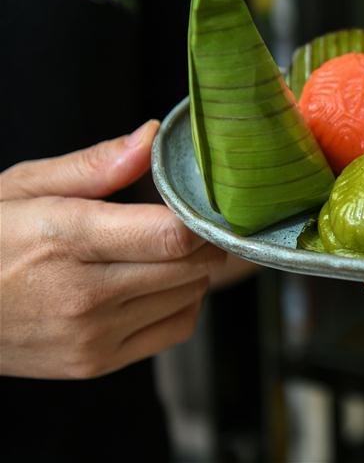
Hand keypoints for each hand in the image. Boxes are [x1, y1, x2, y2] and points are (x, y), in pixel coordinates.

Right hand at [0, 121, 229, 378]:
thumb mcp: (25, 186)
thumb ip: (95, 164)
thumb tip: (151, 137)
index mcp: (66, 239)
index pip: (172, 236)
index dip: (199, 217)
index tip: (198, 202)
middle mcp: (84, 295)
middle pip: (191, 266)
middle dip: (200, 240)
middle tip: (182, 222)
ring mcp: (91, 335)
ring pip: (191, 295)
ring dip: (191, 270)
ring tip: (158, 251)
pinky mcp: (96, 363)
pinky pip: (177, 328)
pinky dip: (182, 303)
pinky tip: (154, 284)